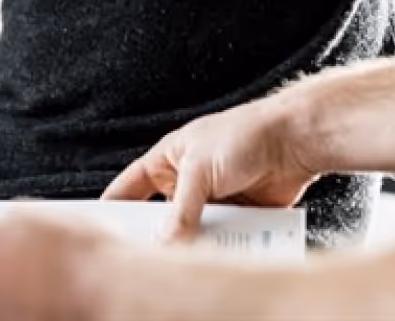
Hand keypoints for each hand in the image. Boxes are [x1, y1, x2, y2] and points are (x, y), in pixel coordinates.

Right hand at [102, 91, 321, 240]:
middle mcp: (187, 184)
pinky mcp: (238, 219)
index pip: (129, 189)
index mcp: (168, 161)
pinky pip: (223, 243)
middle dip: (160, 240)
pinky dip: (223, 251)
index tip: (101, 235)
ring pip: (192, 237)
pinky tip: (226, 259)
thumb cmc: (244, 134)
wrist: (293, 142)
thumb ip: (181, 209)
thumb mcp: (200, 168)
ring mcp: (212, 204)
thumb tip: (166, 243)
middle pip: (161, 222)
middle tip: (154, 260)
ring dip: (196, 248)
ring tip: (195, 261)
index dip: (113, 210)